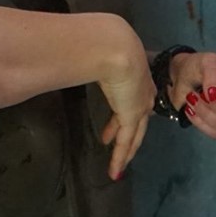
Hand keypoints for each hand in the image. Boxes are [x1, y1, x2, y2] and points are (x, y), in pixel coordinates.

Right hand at [96, 25, 156, 181]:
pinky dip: (120, 157)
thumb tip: (72, 52)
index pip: (132, 98)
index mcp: (137, 75)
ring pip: (135, 135)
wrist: (114, 47)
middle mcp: (143, 92)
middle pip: (137, 120)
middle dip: (127, 134)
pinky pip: (126, 142)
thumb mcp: (99, 53)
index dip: (124, 112)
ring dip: (125, 150)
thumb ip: (90, 58)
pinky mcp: (132, 116)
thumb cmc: (103, 45)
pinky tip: (114, 171)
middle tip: (112, 142)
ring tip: (118, 165)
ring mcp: (140, 105)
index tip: (116, 121)